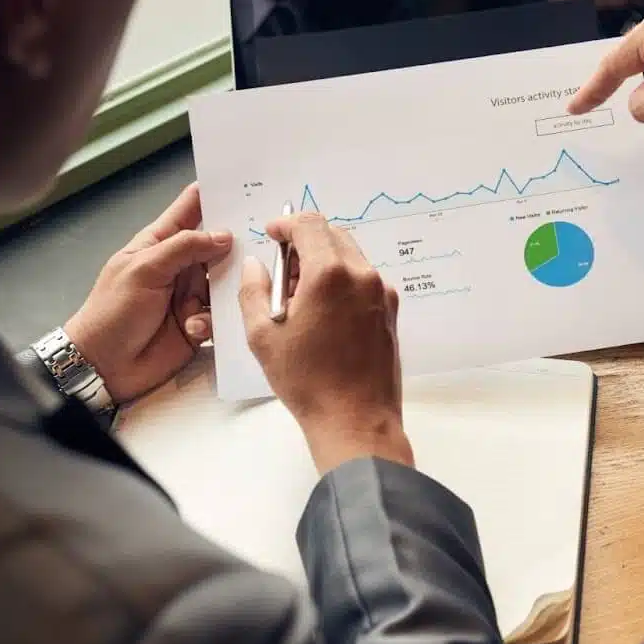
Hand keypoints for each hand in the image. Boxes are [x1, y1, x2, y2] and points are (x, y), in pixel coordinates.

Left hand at [64, 183, 231, 403]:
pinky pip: (221, 316)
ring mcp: (191, 295)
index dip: (212, 194)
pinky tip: (194, 328)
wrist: (104, 365)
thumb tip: (224, 235)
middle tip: (262, 240)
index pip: (189, 210)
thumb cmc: (113, 311)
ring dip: (227, 289)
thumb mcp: (144, 270)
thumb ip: (184, 248)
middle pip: (218, 247)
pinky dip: (211, 321)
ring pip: (226, 283)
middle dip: (237, 244)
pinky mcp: (199, 324)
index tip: (241, 181)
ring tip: (222, 297)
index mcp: (160, 244)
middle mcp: (180, 267)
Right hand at [237, 214, 413, 473]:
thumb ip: (253, 291)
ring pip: (351, 257)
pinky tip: (324, 313)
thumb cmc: (308, 382)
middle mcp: (363, 276)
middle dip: (305, 243)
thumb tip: (255, 266)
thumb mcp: (262, 336)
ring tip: (300, 297)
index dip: (286, 224)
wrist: (356, 420)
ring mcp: (382, 294)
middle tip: (281, 271)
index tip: (272, 235)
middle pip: (333, 235)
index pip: (310, 224)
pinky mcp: (390, 312)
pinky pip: (364, 281)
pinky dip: (342, 282)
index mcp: (331, 274)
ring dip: (323, 262)